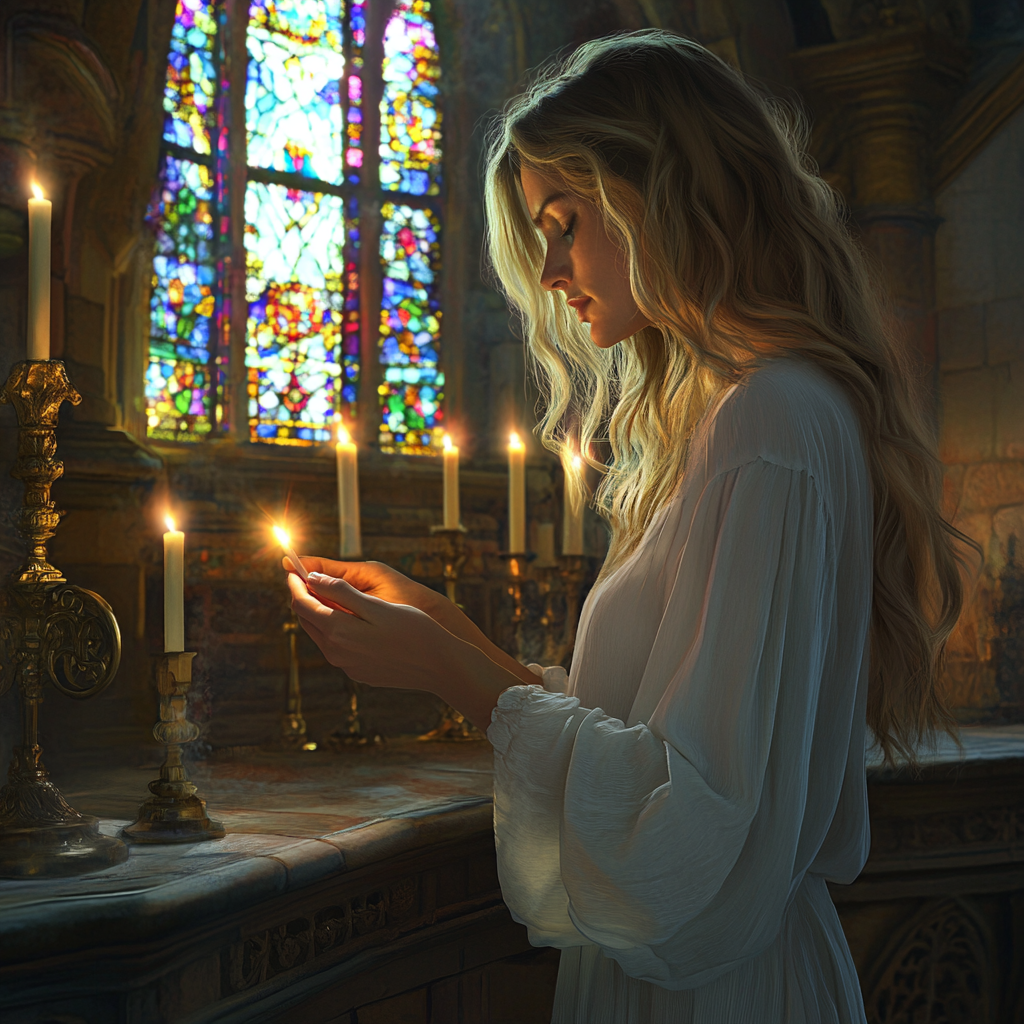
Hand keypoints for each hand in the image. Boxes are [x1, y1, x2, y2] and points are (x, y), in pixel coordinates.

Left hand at [288, 570, 528, 730]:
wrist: (440, 666)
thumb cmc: (414, 630)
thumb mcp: (377, 605)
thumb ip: (341, 592)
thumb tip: (312, 579)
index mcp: (338, 632)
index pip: (302, 604)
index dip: (295, 584)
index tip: (295, 568)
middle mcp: (336, 652)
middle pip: (307, 620)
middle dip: (305, 597)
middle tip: (309, 577)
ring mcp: (347, 665)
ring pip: (322, 634)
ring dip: (320, 613)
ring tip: (329, 593)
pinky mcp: (359, 672)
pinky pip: (339, 647)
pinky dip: (336, 628)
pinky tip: (352, 618)